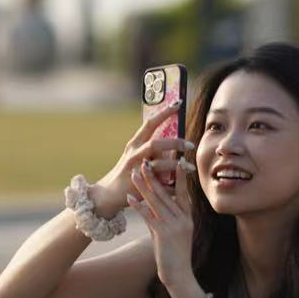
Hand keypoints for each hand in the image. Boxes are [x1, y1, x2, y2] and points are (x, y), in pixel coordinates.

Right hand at [90, 102, 193, 220]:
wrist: (108, 193)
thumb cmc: (127, 172)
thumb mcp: (135, 155)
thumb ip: (151, 149)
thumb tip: (173, 142)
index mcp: (134, 143)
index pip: (150, 124)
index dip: (164, 113)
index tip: (178, 103)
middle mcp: (134, 154)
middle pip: (156, 144)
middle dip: (175, 143)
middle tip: (190, 145)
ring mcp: (135, 169)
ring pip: (158, 164)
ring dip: (176, 166)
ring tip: (190, 168)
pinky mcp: (138, 184)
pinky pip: (160, 184)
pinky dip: (172, 185)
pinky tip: (182, 185)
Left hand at [129, 159, 197, 290]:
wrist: (180, 275)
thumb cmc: (175, 255)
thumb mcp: (173, 233)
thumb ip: (164, 218)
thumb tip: (150, 205)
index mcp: (188, 217)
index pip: (184, 192)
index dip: (178, 176)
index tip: (172, 160)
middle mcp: (183, 219)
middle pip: (167, 193)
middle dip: (155, 177)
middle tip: (145, 162)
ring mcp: (174, 226)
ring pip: (157, 202)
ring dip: (144, 187)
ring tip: (134, 174)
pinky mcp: (164, 234)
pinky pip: (149, 217)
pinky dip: (139, 206)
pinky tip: (130, 198)